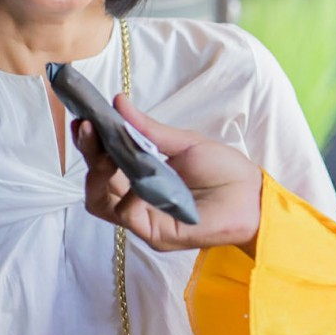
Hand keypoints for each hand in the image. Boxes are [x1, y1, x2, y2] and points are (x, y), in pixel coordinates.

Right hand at [73, 94, 262, 254]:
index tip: (83, 118)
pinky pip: (126, 215)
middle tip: (87, 126)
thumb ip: (148, 129)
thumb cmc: (222, 170)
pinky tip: (135, 178)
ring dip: (97, 172)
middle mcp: (136, 197)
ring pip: (100, 201)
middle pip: (96, 181)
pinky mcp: (155, 233)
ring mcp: (143, 217)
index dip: (90, 142)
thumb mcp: (183, 143)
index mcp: (142, 175)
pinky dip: (126, 195)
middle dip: (89, 152)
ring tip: (101, 146)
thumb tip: (118, 102)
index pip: (104, 162)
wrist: (252, 196)